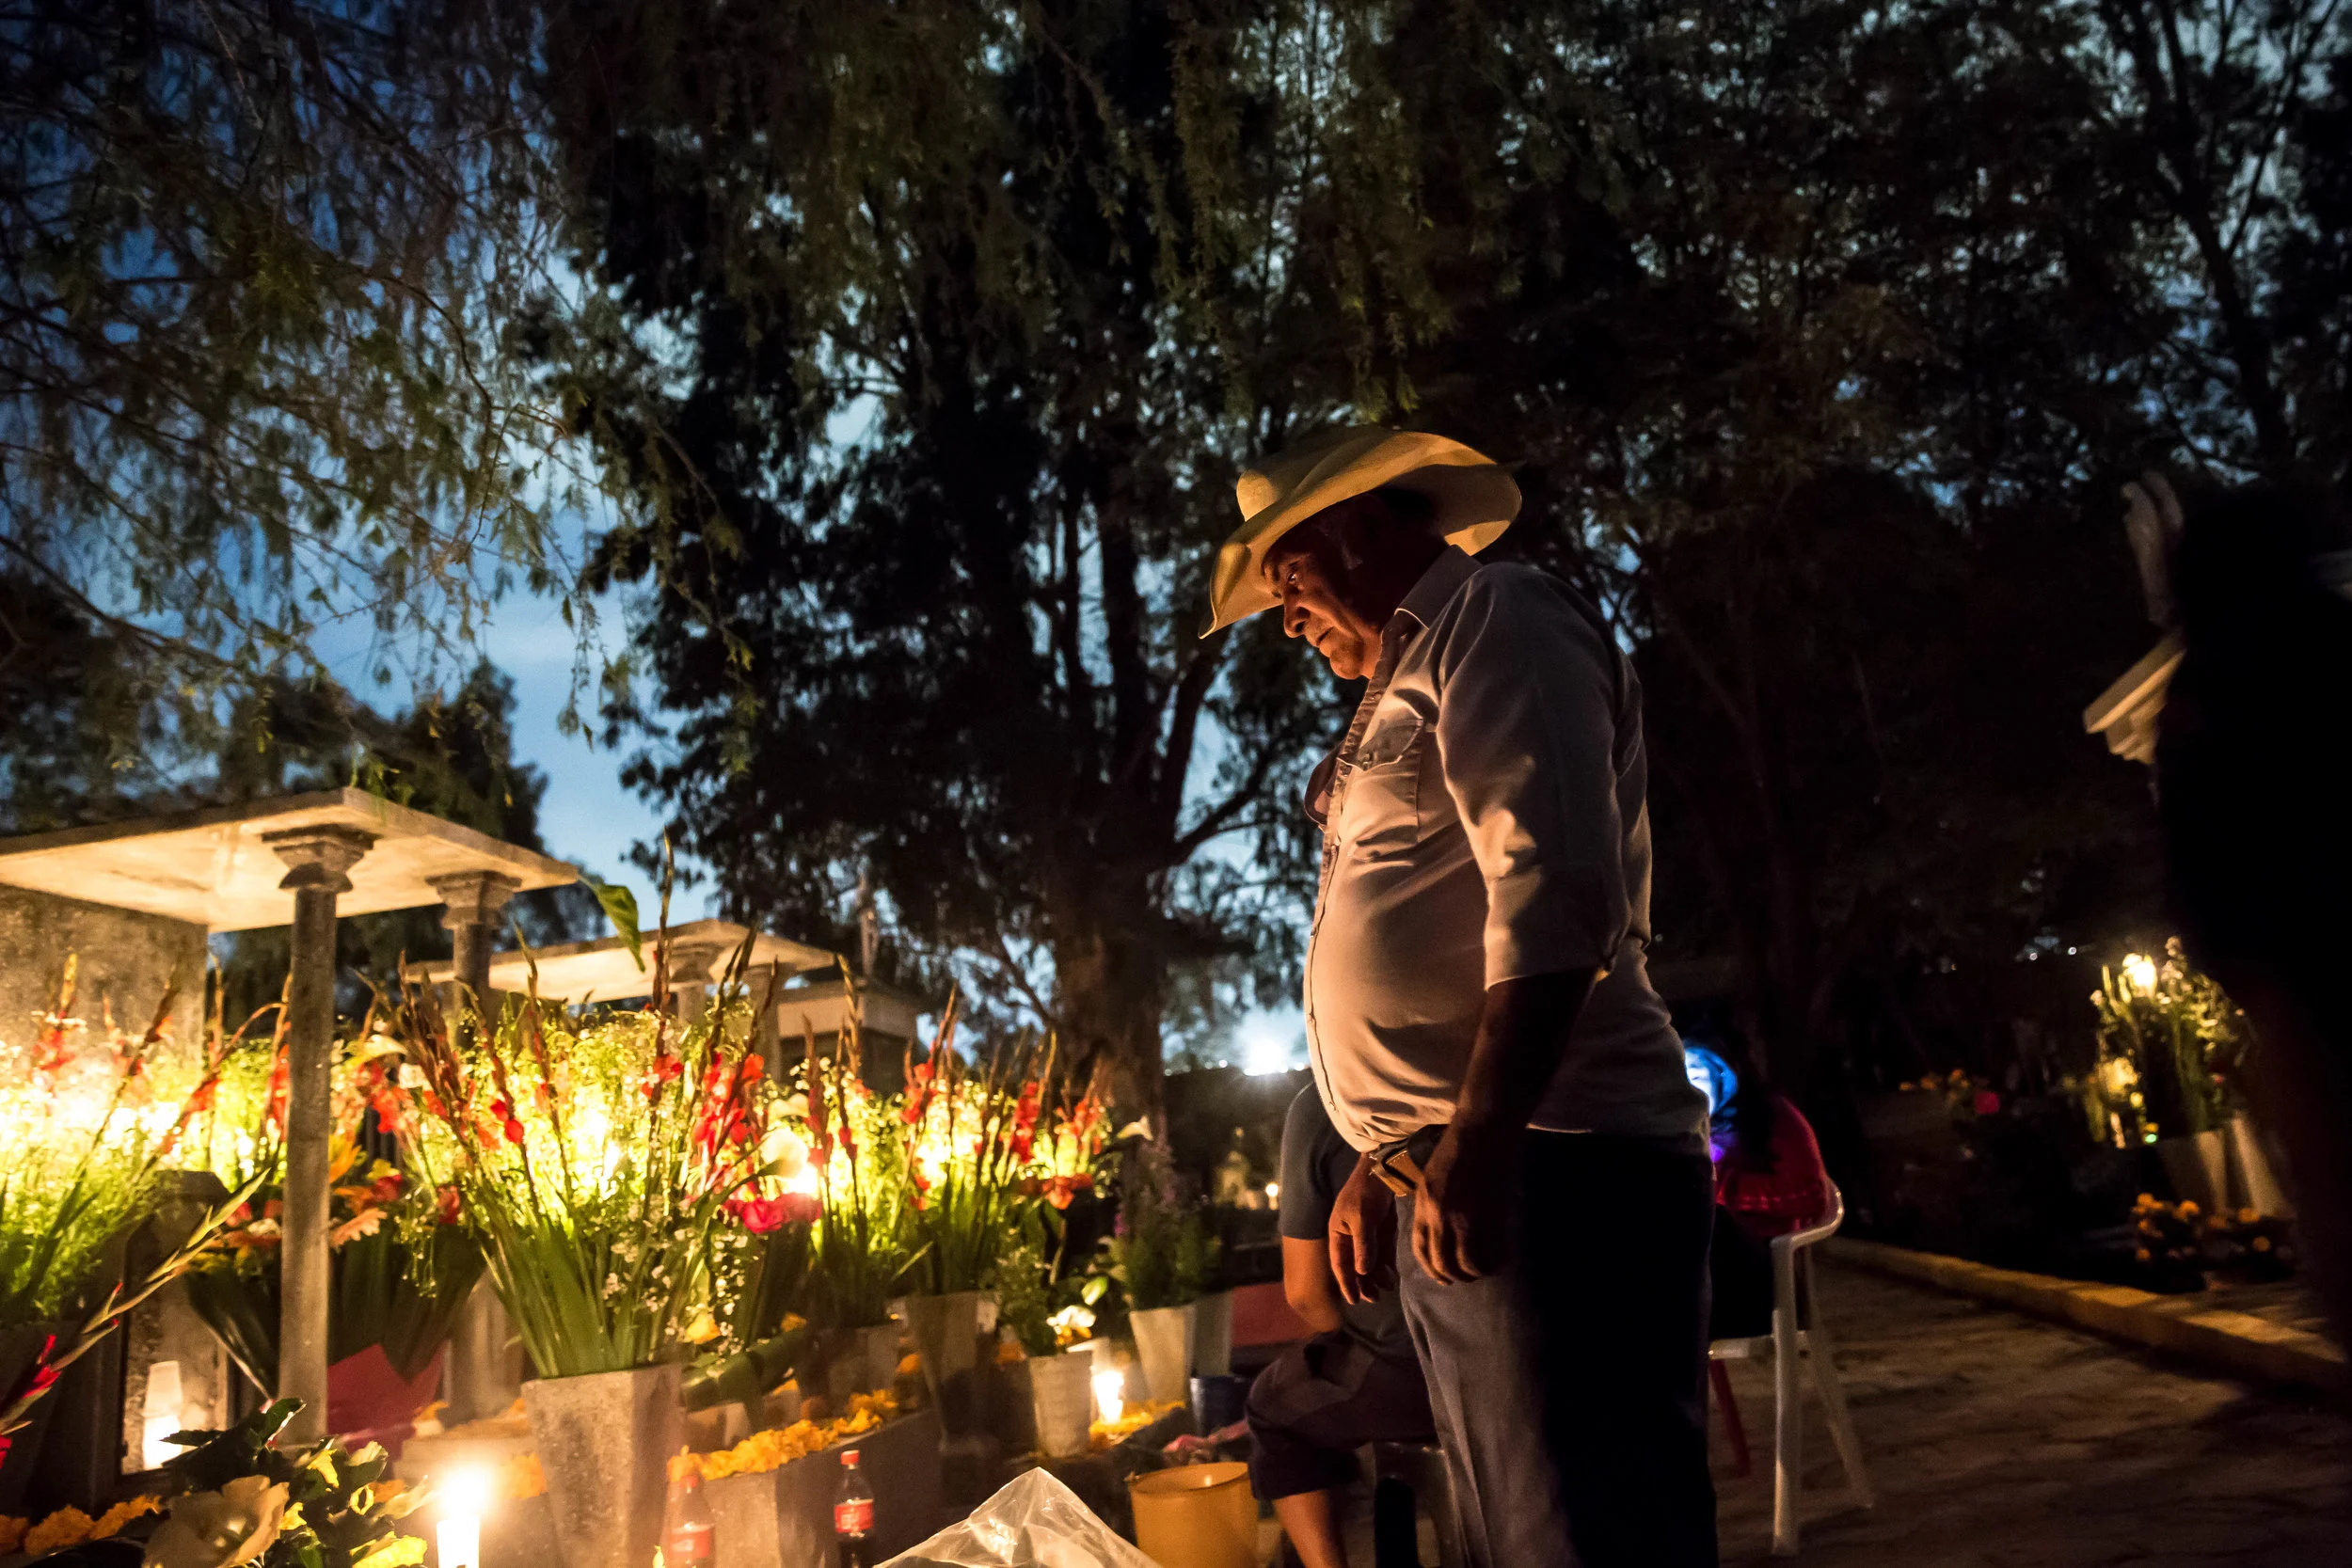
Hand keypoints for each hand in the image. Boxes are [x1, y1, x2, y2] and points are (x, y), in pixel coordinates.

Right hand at [1328, 1152, 1396, 1305]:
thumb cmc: (1366, 1191)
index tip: (1354, 1301)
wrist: (1383, 1168)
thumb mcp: (1362, 1218)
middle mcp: (1351, 1236)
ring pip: (1370, 1261)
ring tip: (1386, 1288)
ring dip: (1376, 1276)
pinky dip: (1385, 1265)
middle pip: (1355, 1266)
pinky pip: (1382, 1252)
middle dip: (1363, 1283)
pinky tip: (1391, 1275)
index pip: (1340, 1264)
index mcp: (1338, 1232)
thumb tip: (1362, 1271)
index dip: (1347, 1283)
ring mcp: (1367, 1233)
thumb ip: (1363, 1245)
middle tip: (1374, 1299)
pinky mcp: (1381, 1230)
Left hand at [1412, 1119, 1521, 1283]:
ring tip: (1484, 1269)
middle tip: (1467, 1276)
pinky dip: (1495, 1259)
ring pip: (1468, 1262)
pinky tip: (1499, 1258)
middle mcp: (1441, 1215)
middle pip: (1443, 1263)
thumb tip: (1438, 1233)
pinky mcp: (1490, 1213)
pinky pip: (1491, 1248)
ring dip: (1476, 1271)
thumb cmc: (1456, 1147)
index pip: (1421, 1251)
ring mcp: (1466, 1216)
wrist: (1483, 1128)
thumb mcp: (1430, 1178)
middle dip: (1455, 1276)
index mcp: (1424, 1205)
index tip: (1444, 1277)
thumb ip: (1431, 1206)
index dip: (1432, 1270)